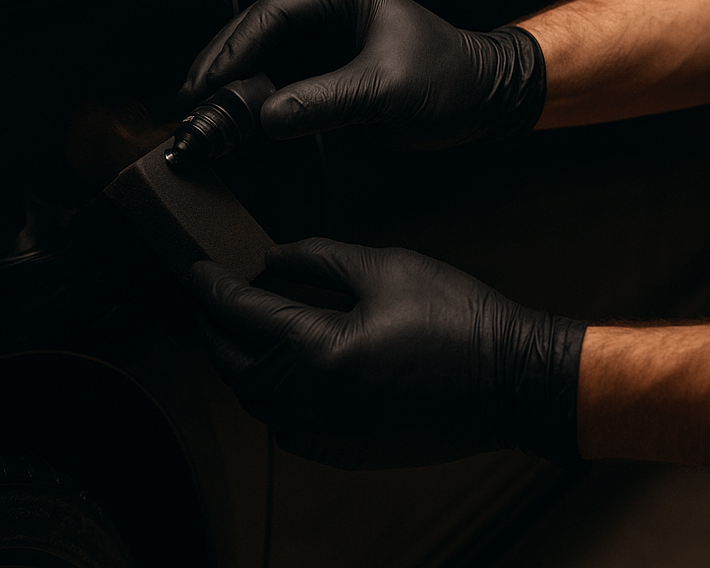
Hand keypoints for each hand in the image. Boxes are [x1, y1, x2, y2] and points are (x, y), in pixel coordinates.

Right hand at [178, 0, 545, 148]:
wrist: (488, 102)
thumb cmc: (453, 78)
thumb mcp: (387, 89)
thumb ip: (326, 100)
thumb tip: (268, 116)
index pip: (271, 14)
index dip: (234, 47)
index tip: (209, 81)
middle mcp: (326, 15)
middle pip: (254, 37)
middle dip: (219, 69)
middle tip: (188, 102)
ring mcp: (324, 48)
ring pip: (261, 64)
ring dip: (231, 92)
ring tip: (199, 119)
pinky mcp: (326, 78)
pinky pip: (279, 90)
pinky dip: (254, 111)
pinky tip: (231, 132)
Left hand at [189, 238, 585, 468]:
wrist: (514, 381)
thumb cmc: (458, 318)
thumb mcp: (384, 267)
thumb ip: (317, 260)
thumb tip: (271, 258)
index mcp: (318, 351)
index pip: (241, 316)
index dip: (212, 288)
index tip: (196, 269)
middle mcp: (314, 401)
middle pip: (235, 366)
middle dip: (214, 329)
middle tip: (211, 299)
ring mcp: (331, 433)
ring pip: (257, 403)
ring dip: (241, 366)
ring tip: (243, 331)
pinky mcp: (349, 451)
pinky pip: (287, 429)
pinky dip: (272, 401)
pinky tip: (283, 374)